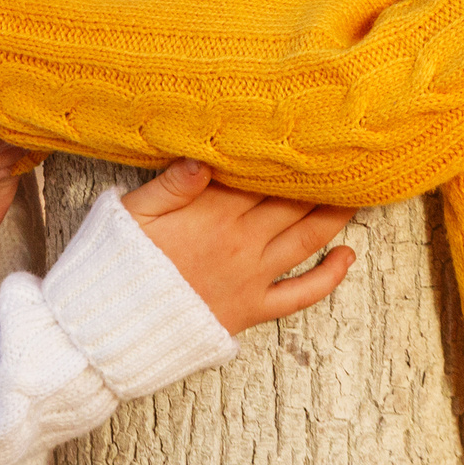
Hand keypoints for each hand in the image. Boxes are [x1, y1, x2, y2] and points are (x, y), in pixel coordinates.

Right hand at [120, 160, 357, 334]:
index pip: (260, 174)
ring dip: (334, 214)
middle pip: (290, 201)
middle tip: (345, 155)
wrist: (106, 331)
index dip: (286, 153)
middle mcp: (240, 241)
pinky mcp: (251, 309)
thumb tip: (205, 154)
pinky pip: (300, 295)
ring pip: (305, 238)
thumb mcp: (130, 212)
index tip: (311, 133)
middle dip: (319, 178)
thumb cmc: (113, 265)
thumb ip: (171, 183)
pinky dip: (329, 276)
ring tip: (357, 191)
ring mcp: (250, 277)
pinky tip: (347, 256)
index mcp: (210, 212)